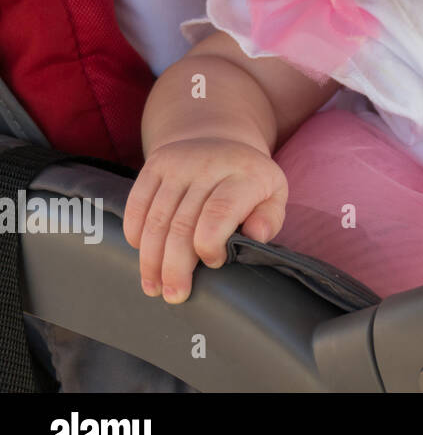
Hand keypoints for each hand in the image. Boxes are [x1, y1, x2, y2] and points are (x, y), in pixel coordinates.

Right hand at [123, 137, 287, 303]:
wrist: (220, 139)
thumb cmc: (249, 180)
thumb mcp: (273, 194)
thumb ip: (270, 218)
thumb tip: (257, 236)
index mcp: (244, 174)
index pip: (219, 213)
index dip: (210, 245)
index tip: (213, 264)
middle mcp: (208, 164)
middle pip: (183, 223)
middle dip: (176, 265)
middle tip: (174, 295)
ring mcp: (178, 163)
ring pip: (157, 218)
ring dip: (152, 258)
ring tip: (154, 286)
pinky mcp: (154, 164)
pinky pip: (137, 203)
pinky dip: (136, 233)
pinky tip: (142, 254)